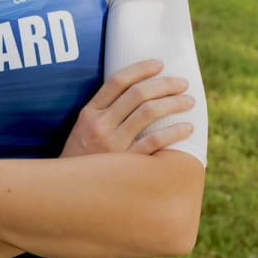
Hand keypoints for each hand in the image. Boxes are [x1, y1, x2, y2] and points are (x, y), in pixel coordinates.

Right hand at [61, 59, 194, 157]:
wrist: (68, 194)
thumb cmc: (80, 160)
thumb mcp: (82, 131)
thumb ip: (103, 113)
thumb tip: (136, 95)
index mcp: (89, 112)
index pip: (117, 81)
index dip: (141, 68)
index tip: (159, 63)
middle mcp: (100, 124)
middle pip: (137, 94)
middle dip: (164, 84)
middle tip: (183, 83)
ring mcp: (112, 144)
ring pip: (148, 112)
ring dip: (173, 103)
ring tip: (188, 101)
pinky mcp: (125, 164)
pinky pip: (154, 142)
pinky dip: (173, 132)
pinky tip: (187, 128)